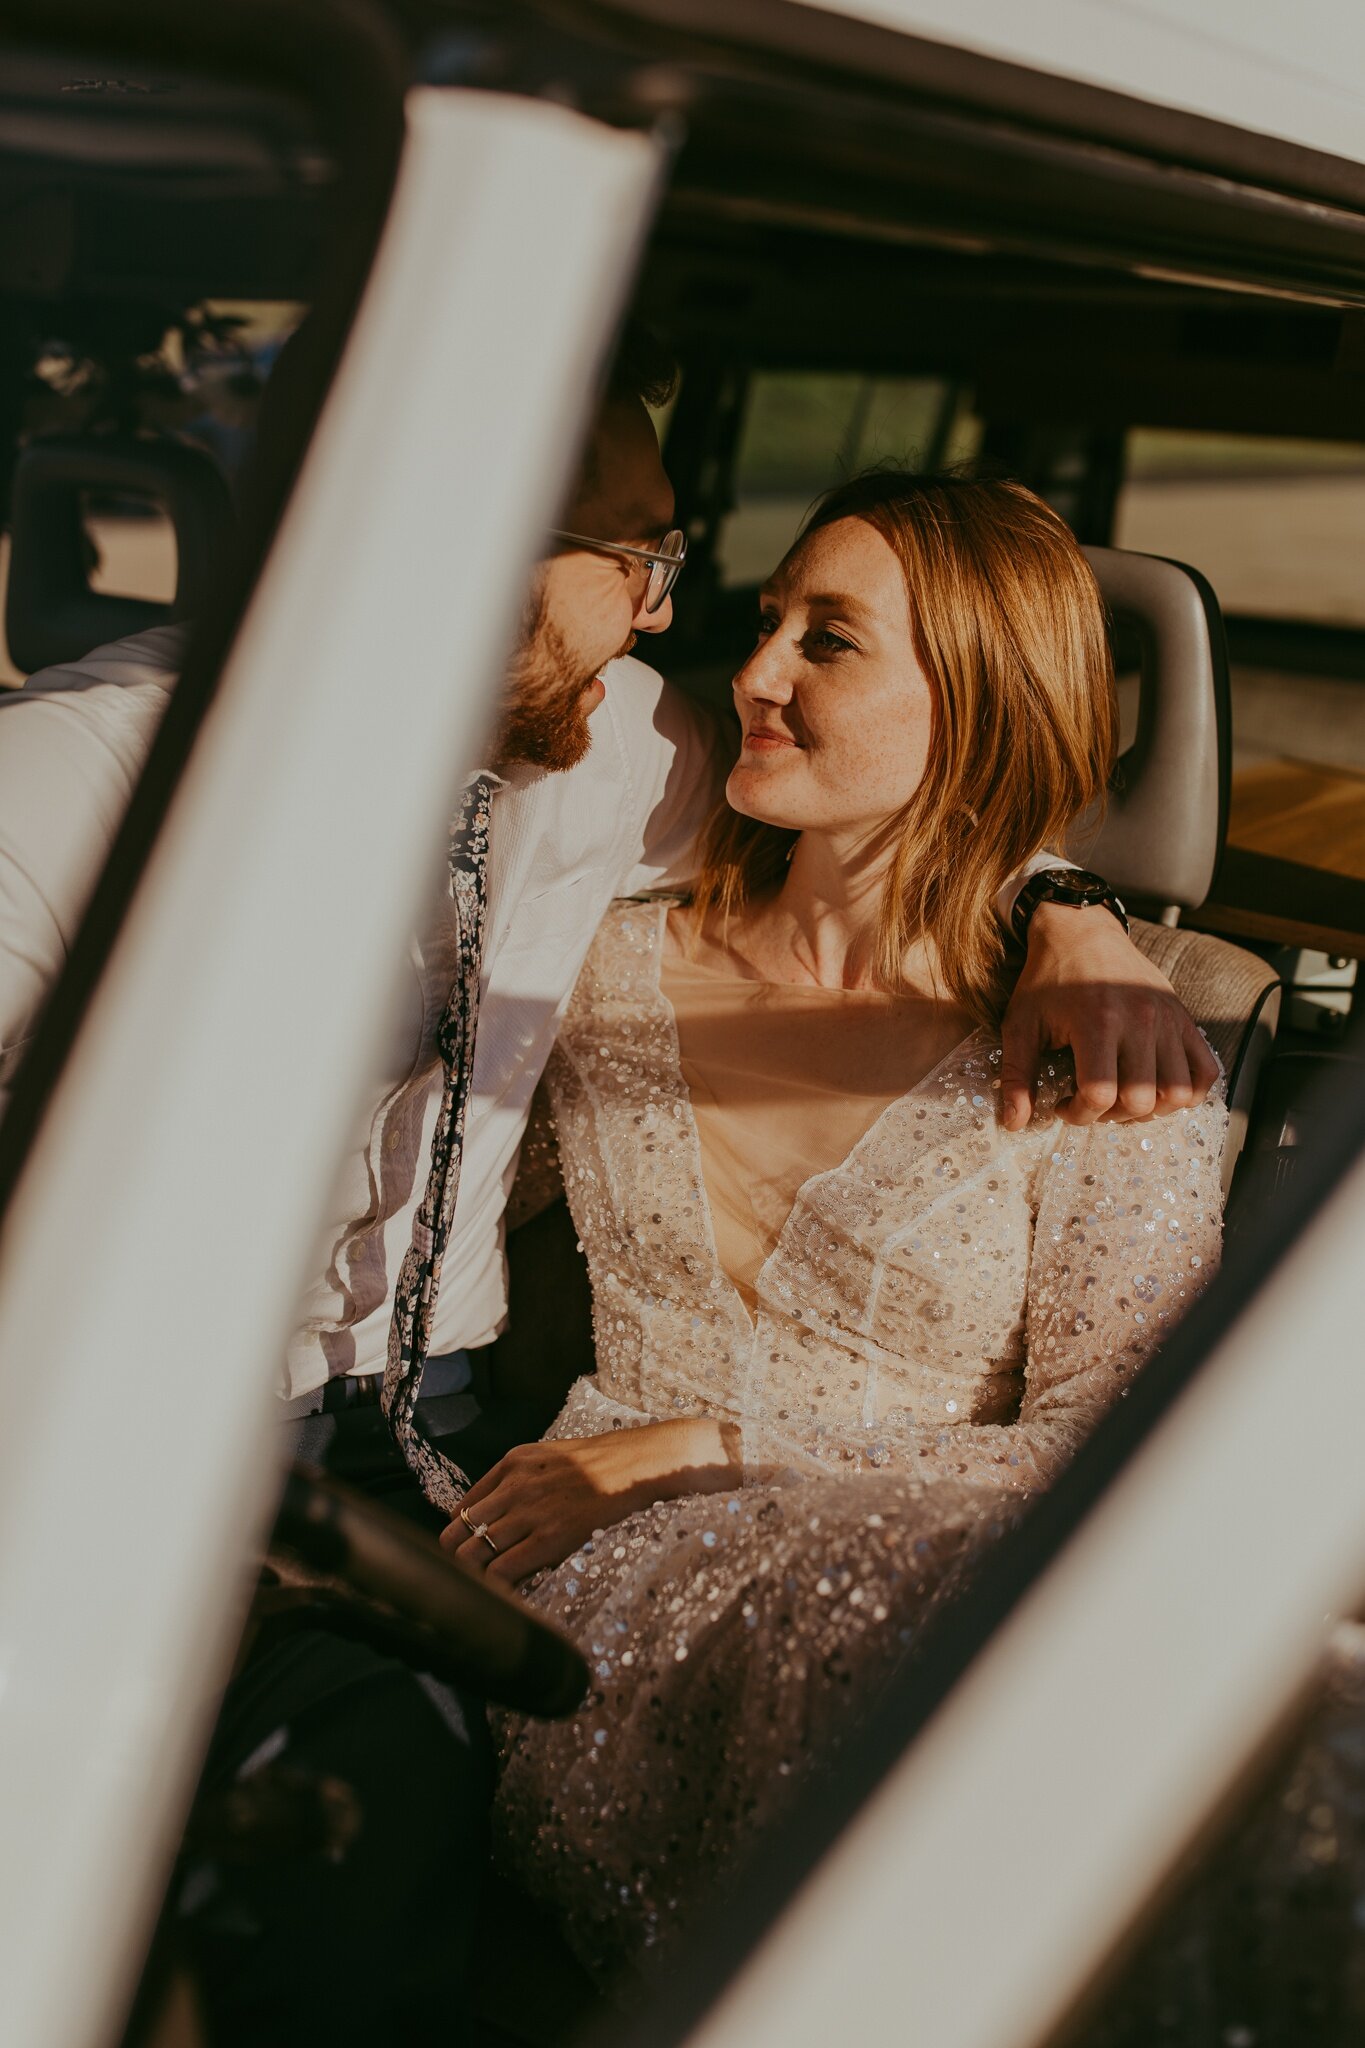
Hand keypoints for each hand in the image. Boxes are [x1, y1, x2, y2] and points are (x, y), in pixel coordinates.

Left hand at [439, 1418, 739, 1585]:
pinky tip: (504, 1595)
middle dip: (457, 1558)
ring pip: (472, 1555)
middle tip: (470, 1577)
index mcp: (511, 1464)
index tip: (468, 1552)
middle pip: (457, 1535)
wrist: (637, 1464)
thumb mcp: (548, 1455)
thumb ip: (516, 1479)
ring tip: (485, 1591)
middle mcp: (512, 1487)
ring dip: (474, 1576)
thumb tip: (489, 1512)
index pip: (460, 1509)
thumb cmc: (599, 1464)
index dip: (459, 1536)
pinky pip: (502, 1571)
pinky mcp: (549, 1538)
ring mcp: (529, 1513)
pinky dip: (495, 1587)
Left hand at [999, 903, 1217, 1129]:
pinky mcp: (1184, 1018)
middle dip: (1111, 1115)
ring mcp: (1168, 1019)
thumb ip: (1017, 1076)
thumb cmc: (1047, 980)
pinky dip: (1187, 1092)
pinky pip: (1206, 1071)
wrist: (1081, 931)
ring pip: (1178, 1093)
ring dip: (1150, 1109)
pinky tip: (1155, 1087)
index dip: (1078, 1114)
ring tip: (1124, 1096)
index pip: (1099, 1095)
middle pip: (1140, 1101)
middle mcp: (1140, 1021)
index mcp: (1097, 1021)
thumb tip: (1013, 1124)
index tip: (1063, 1104)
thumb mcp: (1021, 1024)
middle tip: (1091, 1099)